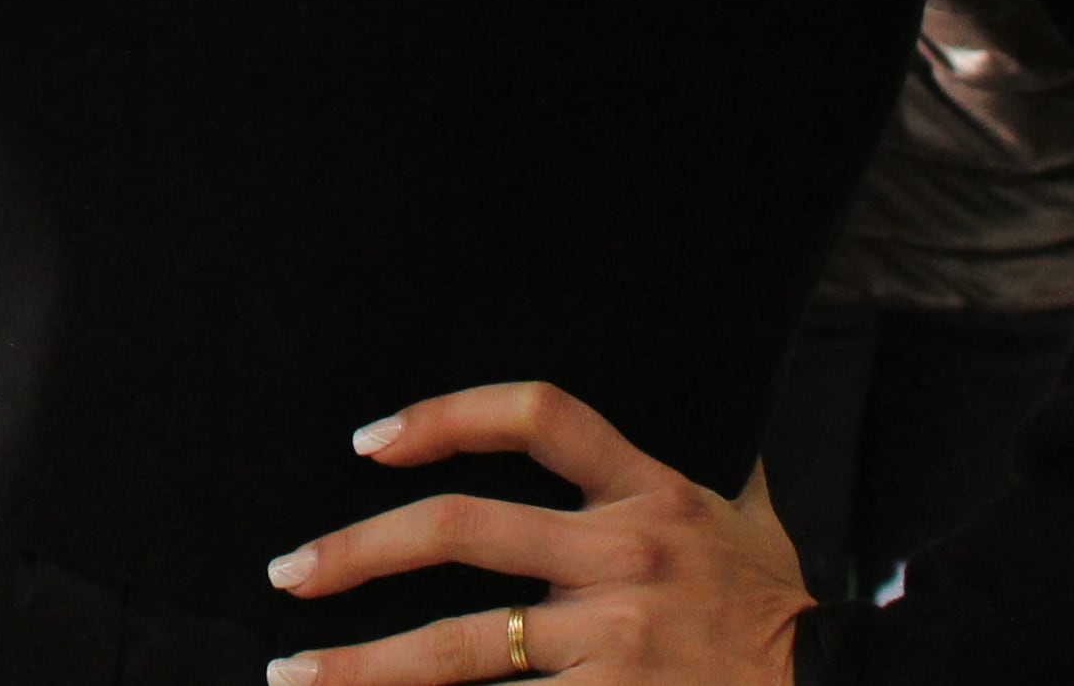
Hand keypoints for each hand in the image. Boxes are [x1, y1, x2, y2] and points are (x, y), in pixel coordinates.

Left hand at [260, 385, 813, 685]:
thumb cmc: (784, 611)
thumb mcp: (748, 518)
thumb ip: (690, 474)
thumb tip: (677, 413)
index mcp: (651, 494)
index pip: (539, 417)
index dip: (446, 415)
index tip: (369, 442)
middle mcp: (625, 557)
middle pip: (461, 531)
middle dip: (359, 552)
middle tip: (290, 573)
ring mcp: (617, 640)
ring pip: (460, 647)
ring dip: (365, 666)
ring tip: (297, 677)